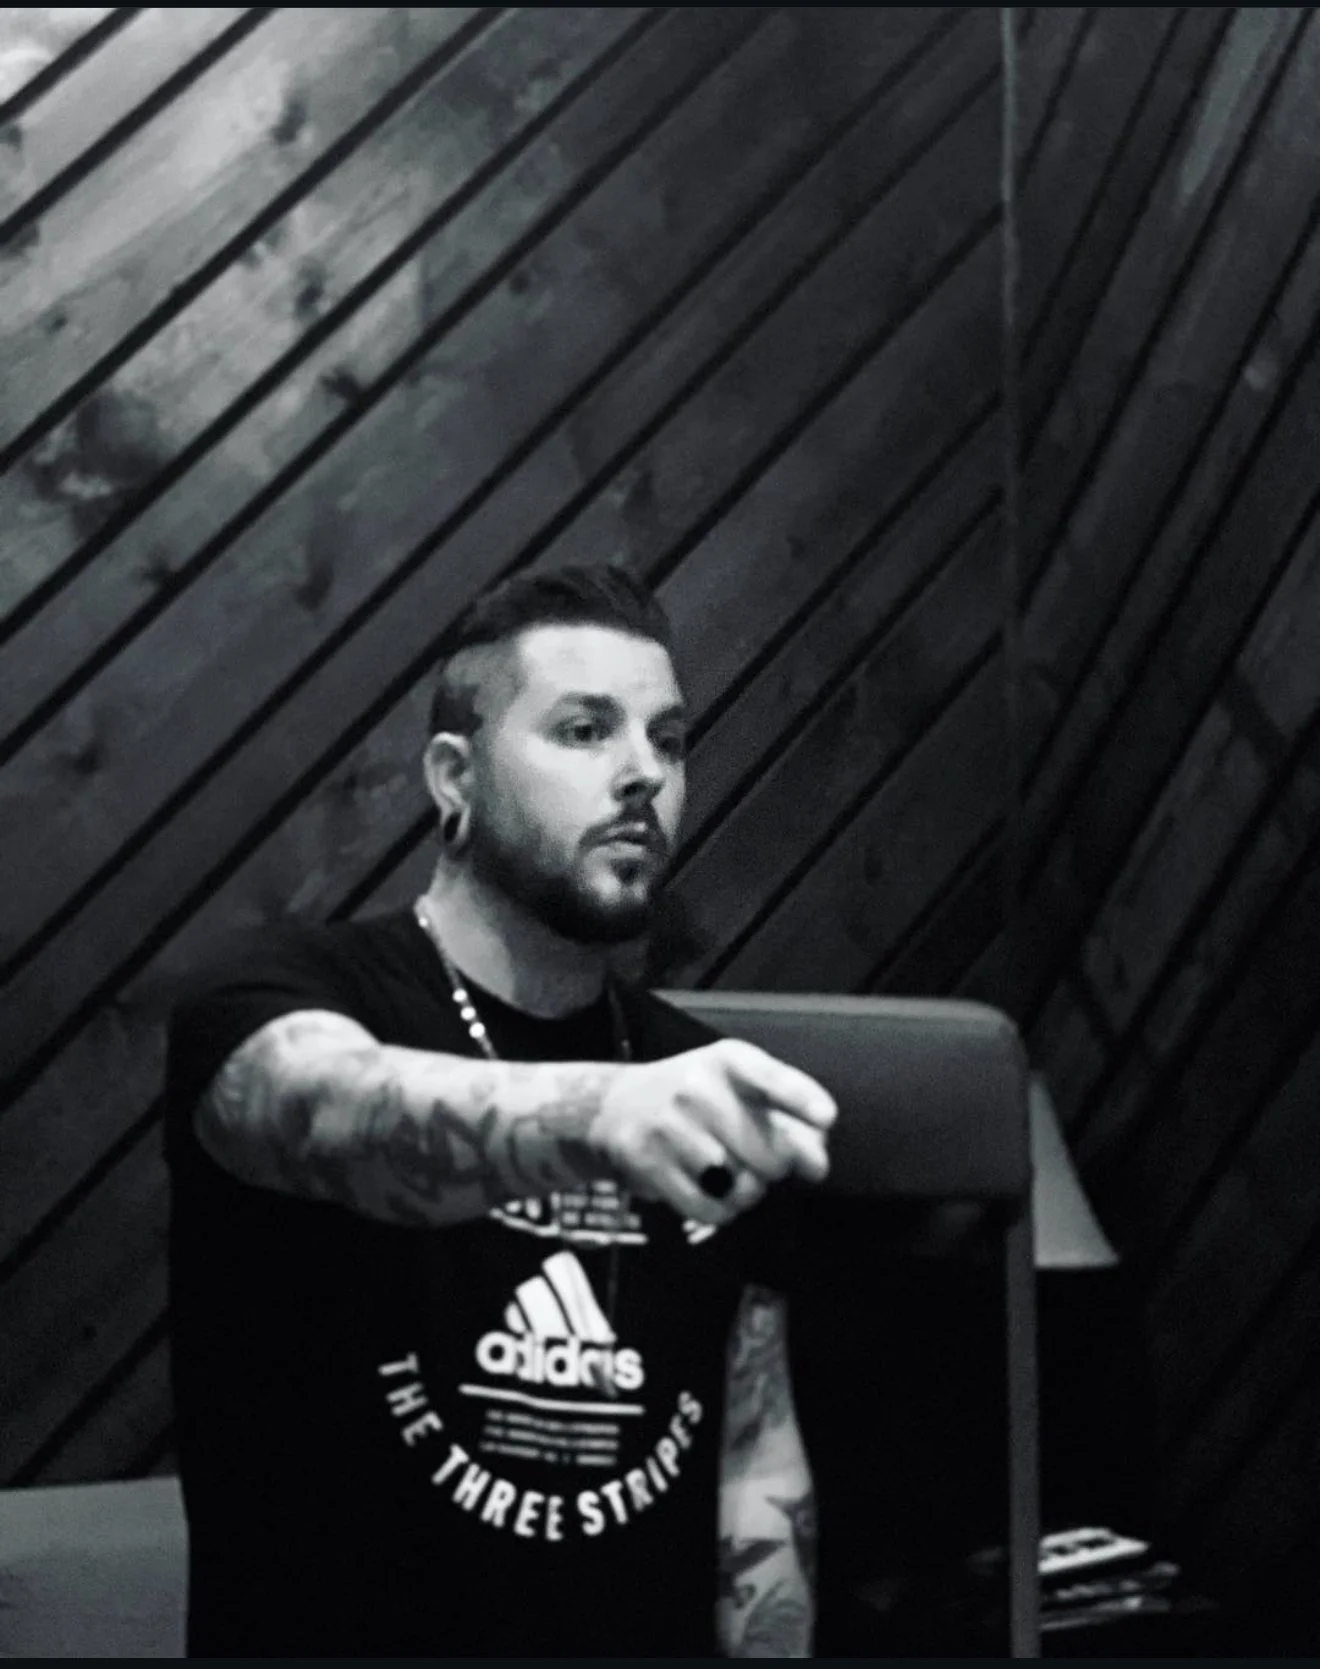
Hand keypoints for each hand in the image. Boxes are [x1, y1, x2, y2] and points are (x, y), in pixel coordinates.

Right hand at [593, 1039, 836, 1223]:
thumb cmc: (700, 1100)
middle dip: (776, 1168)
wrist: (618, 1106)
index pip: (770, 1078)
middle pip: (771, 1155)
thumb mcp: (742, 1091)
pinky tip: (710, 1191)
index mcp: (729, 1060)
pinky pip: (708, 1209)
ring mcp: (668, 1124)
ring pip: (741, 1187)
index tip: (827, 1118)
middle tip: (756, 1158)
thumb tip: (816, 1163)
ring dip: (747, 1192)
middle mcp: (697, 1086)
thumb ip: (790, 1121)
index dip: (801, 1099)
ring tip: (732, 1175)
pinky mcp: (646, 1162)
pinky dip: (720, 1211)